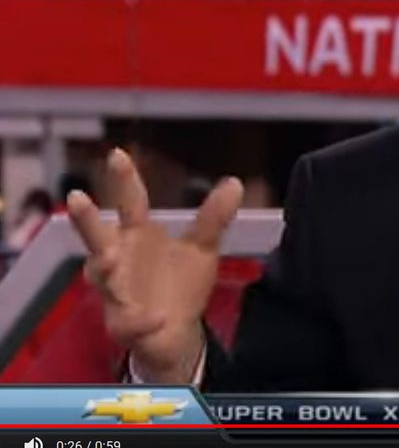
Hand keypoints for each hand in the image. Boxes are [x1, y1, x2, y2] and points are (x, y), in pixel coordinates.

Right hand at [67, 148, 242, 382]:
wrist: (175, 333)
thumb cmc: (178, 283)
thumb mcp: (200, 248)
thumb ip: (213, 218)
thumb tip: (234, 182)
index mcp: (136, 237)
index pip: (130, 203)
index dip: (124, 180)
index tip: (118, 153)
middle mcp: (118, 260)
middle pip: (97, 237)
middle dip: (86, 220)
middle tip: (76, 197)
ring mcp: (116, 294)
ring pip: (102, 280)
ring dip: (104, 268)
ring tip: (109, 257)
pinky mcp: (123, 326)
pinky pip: (131, 324)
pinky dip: (142, 321)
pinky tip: (158, 317)